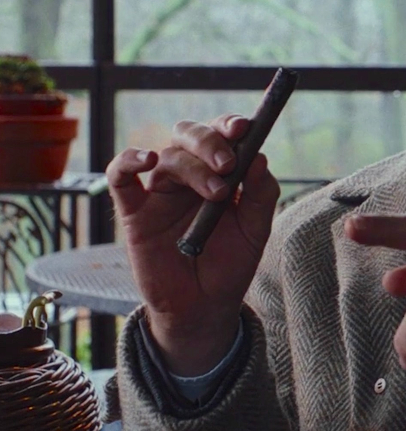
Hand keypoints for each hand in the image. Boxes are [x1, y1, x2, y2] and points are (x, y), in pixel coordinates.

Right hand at [106, 114, 279, 374]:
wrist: (204, 305)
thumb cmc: (231, 263)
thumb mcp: (256, 229)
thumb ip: (261, 194)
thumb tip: (260, 157)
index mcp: (219, 173)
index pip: (222, 135)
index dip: (230, 125)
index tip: (244, 128)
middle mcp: (188, 176)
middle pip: (190, 136)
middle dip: (211, 142)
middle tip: (228, 165)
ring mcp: (160, 192)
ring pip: (168, 157)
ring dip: (193, 167)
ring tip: (217, 193)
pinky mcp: (134, 212)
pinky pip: (120, 178)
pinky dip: (128, 161)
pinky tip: (146, 159)